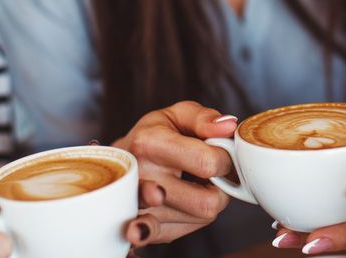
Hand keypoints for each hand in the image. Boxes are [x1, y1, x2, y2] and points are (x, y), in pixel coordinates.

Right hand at [112, 101, 237, 243]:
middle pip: (207, 202)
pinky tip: (183, 199)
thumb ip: (205, 118)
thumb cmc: (154, 137)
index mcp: (150, 143)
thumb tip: (229, 126)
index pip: (208, 163)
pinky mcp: (145, 230)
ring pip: (200, 217)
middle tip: (211, 174)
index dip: (225, 159)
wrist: (116, 164)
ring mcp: (140, 208)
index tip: (221, 154)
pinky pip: (187, 230)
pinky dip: (193, 216)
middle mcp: (141, 178)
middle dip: (220, 187)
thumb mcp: (177, 115)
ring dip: (206, 200)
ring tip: (192, 183)